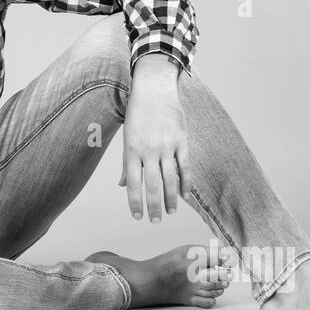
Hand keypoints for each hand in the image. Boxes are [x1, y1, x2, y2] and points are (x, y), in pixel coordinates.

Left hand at [118, 55, 191, 221]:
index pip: (133, 183)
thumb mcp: (128, 137)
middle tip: (156, 221)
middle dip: (154, 206)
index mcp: (132, 150)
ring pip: (170, 179)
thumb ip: (127, 163)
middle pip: (152, 185)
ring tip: (170, 212)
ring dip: (171, 199)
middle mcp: (149, 150)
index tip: (138, 217)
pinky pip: (185, 166)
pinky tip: (184, 195)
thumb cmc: (138, 114)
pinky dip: (186, 182)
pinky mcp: (181, 140)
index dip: (135, 202)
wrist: (154, 88)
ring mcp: (167, 146)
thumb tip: (123, 185)